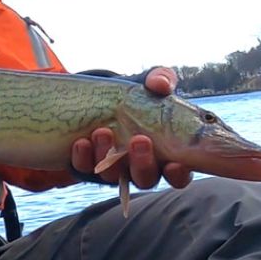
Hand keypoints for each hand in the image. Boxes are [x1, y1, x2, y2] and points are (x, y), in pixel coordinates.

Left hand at [70, 66, 192, 188]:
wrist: (101, 95)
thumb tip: (161, 85)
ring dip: (109, 157)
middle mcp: (140, 167)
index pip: (179, 177)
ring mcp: (113, 168)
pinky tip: (81, 142)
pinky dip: (83, 157)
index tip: (174, 164)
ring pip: (113, 175)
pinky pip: (84, 168)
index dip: (178, 174)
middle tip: (139, 140)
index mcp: (166, 155)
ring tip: (103, 132)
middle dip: (142, 163)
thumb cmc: (137, 95)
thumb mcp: (151, 84)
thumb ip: (161, 80)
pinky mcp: (87, 165)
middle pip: (145, 179)